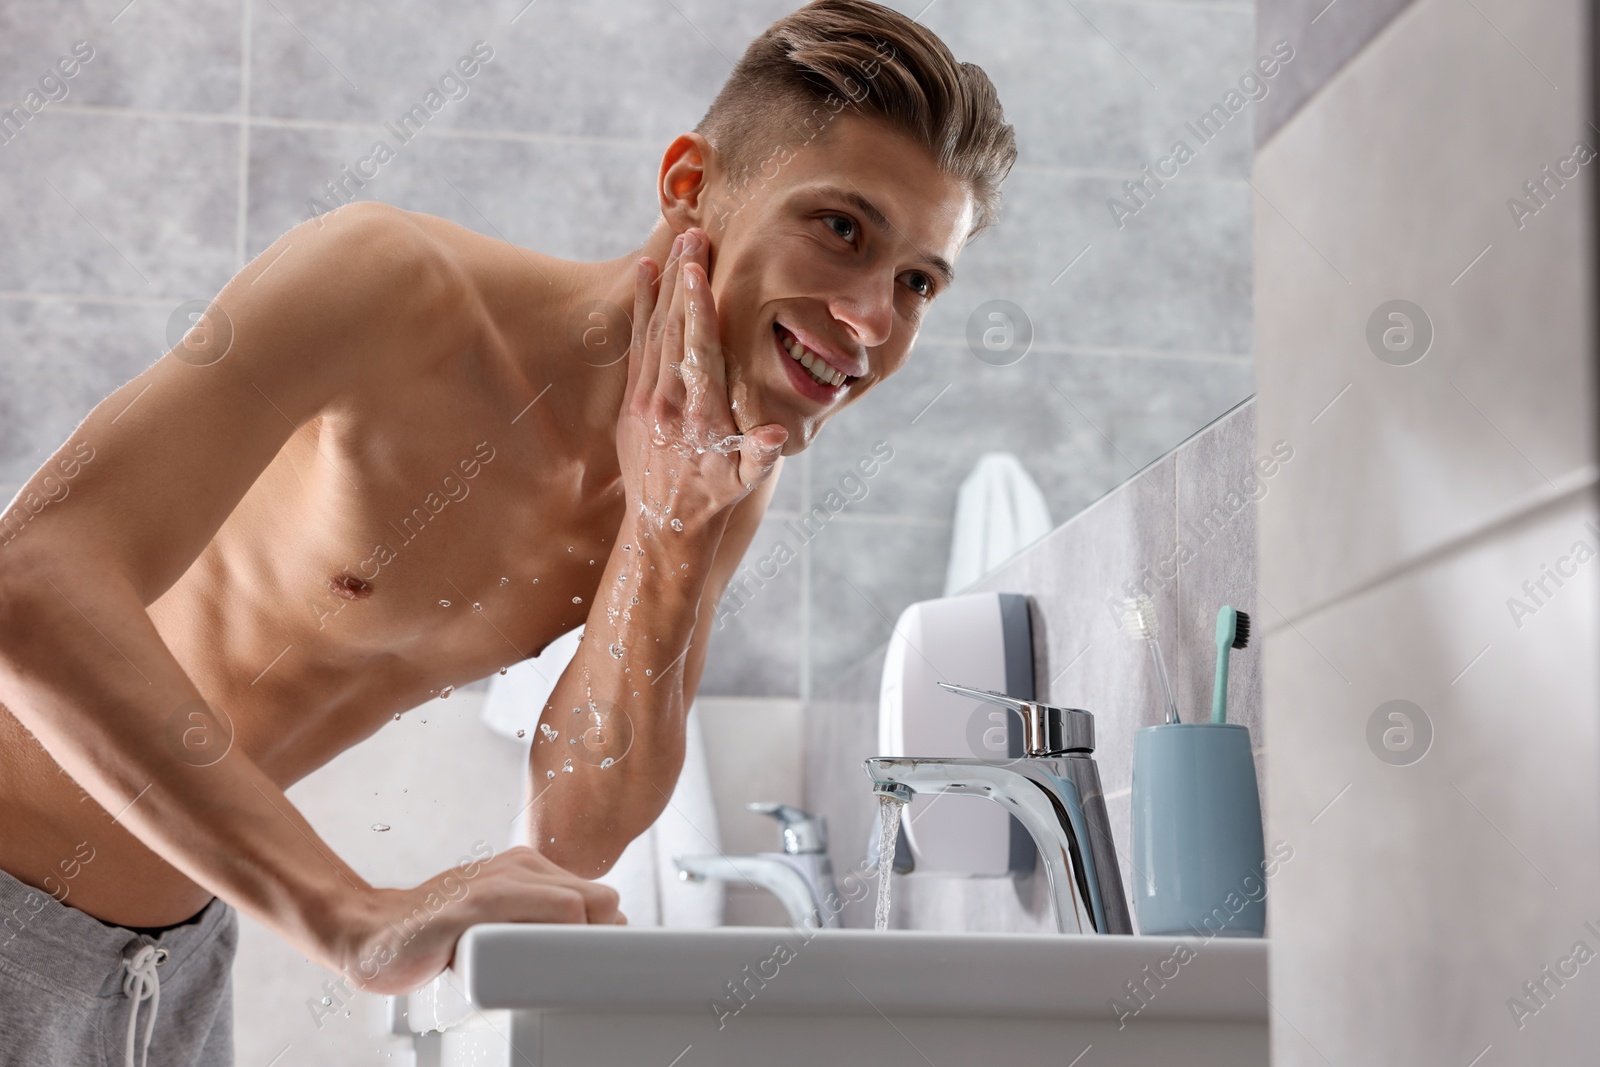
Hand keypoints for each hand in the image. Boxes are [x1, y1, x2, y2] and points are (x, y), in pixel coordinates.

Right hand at [337, 846, 624, 994]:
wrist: (372, 932)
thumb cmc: (440, 928)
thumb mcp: (501, 912)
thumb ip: (541, 916)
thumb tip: (598, 934)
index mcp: (530, 867)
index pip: (600, 897)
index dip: (608, 935)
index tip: (600, 966)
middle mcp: (517, 867)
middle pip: (597, 901)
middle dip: (602, 940)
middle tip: (583, 978)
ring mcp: (494, 885)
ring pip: (573, 909)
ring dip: (580, 946)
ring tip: (564, 979)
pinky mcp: (470, 911)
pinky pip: (527, 925)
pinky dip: (547, 949)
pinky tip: (537, 974)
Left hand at [619, 227, 786, 538]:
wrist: (662, 526)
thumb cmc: (714, 499)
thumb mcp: (744, 482)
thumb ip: (758, 454)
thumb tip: (774, 434)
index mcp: (699, 418)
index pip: (697, 353)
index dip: (696, 311)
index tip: (695, 271)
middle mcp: (667, 404)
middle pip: (674, 330)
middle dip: (682, 280)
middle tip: (692, 234)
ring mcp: (645, 400)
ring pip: (654, 330)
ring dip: (665, 284)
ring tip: (678, 241)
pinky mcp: (632, 399)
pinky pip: (637, 344)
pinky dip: (642, 307)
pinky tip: (646, 272)